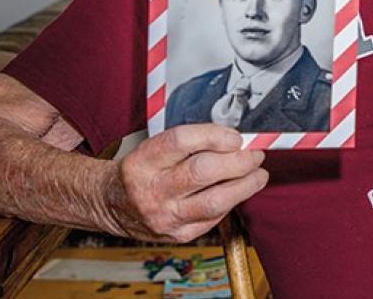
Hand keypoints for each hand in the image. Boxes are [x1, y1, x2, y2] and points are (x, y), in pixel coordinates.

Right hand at [101, 124, 267, 241]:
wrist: (114, 205)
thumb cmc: (143, 170)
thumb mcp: (152, 147)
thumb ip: (191, 143)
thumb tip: (235, 140)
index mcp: (143, 162)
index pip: (181, 142)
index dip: (214, 136)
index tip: (235, 137)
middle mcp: (152, 190)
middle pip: (203, 172)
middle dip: (238, 161)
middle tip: (254, 154)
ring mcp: (166, 216)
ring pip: (216, 201)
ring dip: (246, 185)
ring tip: (258, 174)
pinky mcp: (179, 235)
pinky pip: (215, 218)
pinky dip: (232, 201)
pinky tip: (238, 191)